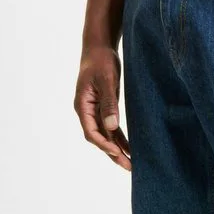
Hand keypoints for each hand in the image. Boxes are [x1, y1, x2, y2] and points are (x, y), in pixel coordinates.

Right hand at [74, 45, 130, 170]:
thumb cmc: (101, 60)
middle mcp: (87, 111)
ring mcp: (95, 111)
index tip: (118, 151)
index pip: (91, 132)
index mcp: (82, 106)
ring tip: (131, 163)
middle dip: (113, 153)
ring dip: (118, 149)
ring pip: (106, 136)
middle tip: (128, 167)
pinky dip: (121, 139)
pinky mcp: (104, 108)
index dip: (104, 144)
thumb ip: (109, 104)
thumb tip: (111, 127)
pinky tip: (130, 149)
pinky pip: (112, 128)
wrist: (100, 46)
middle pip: (99, 138)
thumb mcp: (106, 81)